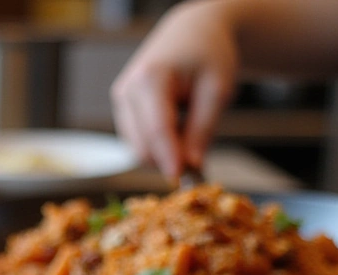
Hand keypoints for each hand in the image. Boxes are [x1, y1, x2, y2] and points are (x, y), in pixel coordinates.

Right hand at [111, 1, 239, 179]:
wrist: (193, 31)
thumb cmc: (209, 53)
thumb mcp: (217, 89)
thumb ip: (203, 129)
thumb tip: (191, 166)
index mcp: (150, 78)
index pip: (156, 129)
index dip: (168, 158)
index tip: (180, 179)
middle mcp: (127, 90)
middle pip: (142, 145)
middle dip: (167, 160)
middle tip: (197, 164)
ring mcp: (120, 100)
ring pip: (137, 148)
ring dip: (162, 154)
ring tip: (190, 136)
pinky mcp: (121, 109)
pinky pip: (136, 141)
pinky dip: (157, 146)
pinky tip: (176, 131)